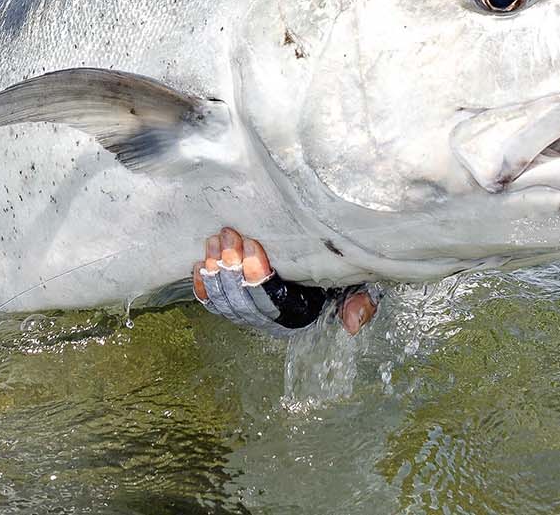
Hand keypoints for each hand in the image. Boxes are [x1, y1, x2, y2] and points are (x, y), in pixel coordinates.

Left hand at [191, 226, 377, 334]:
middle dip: (232, 267)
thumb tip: (352, 324)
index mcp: (297, 315)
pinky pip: (213, 303)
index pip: (271, 301)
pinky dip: (203, 286)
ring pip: (225, 301)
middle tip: (228, 234)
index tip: (253, 245)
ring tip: (214, 240)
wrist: (330, 274)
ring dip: (217, 271)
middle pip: (242, 301)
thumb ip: (360, 303)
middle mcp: (270, 320)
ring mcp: (249, 313)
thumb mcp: (358, 287)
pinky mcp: (234, 304)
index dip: (257, 276)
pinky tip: (200, 265)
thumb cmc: (340, 279)